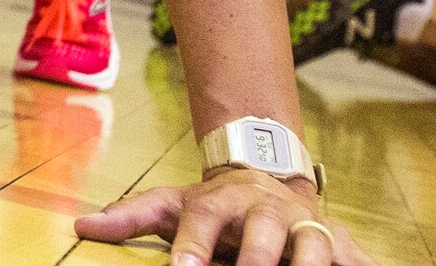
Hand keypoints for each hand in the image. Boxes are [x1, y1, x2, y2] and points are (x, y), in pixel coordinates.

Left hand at [76, 168, 373, 265]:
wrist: (267, 178)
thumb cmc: (214, 204)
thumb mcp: (171, 204)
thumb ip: (130, 216)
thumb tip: (81, 227)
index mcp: (220, 202)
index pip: (202, 222)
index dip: (192, 247)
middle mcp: (265, 211)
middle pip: (263, 235)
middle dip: (256, 260)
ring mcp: (305, 226)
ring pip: (314, 245)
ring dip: (309, 265)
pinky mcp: (339, 243)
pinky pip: (355, 258)